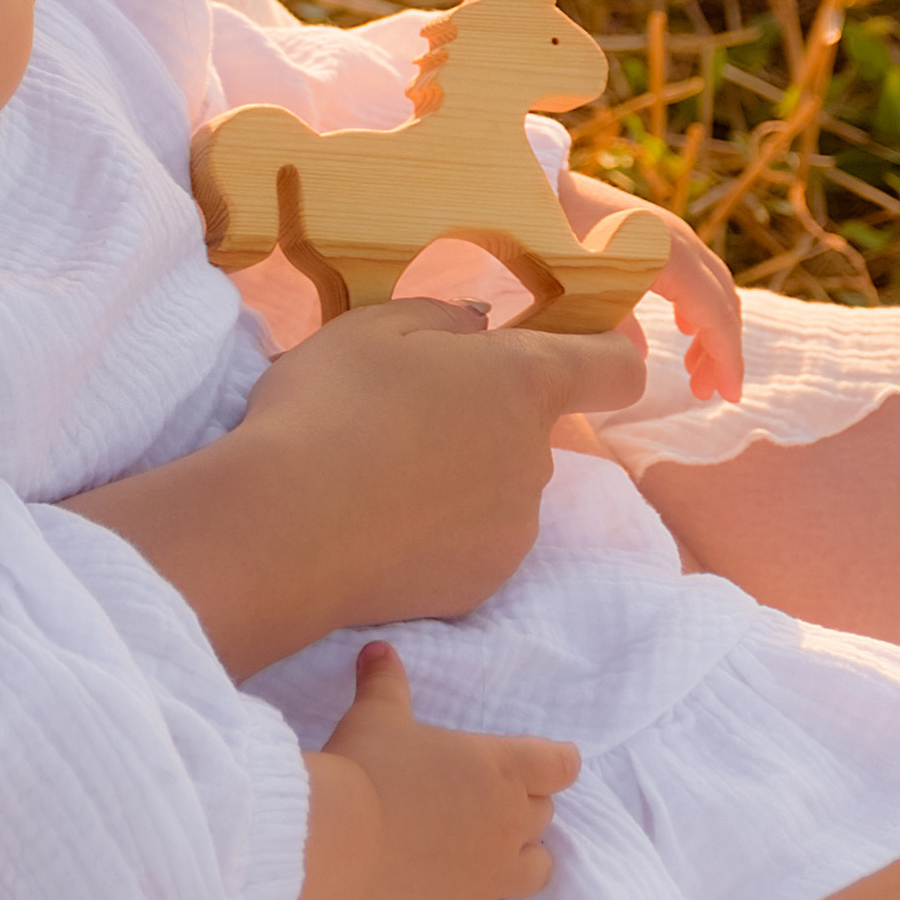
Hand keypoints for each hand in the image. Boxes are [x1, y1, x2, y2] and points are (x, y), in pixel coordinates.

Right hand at [235, 295, 648, 638]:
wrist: (283, 528)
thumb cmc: (329, 406)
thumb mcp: (371, 327)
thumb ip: (443, 316)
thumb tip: (482, 328)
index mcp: (522, 383)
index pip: (616, 366)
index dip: (604, 352)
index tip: (573, 345)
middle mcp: (537, 459)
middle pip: (531, 427)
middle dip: (482, 415)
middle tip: (399, 411)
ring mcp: (515, 529)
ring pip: (498, 486)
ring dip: (458, 475)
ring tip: (376, 474)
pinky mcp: (482, 583)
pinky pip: (470, 541)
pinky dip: (436, 530)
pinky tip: (377, 524)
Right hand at [297, 643, 578, 899]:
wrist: (339, 836)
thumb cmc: (367, 764)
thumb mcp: (377, 713)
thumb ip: (385, 680)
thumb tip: (378, 648)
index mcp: (503, 768)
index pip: (560, 765)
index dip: (556, 761)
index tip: (550, 760)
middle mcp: (510, 822)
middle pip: (544, 814)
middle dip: (524, 805)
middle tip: (488, 797)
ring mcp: (493, 873)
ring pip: (538, 869)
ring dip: (523, 856)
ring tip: (494, 849)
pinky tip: (475, 896)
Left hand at [557, 168, 742, 402]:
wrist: (531, 186)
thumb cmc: (550, 238)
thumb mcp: (577, 289)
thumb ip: (610, 325)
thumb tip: (637, 358)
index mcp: (669, 255)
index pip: (714, 313)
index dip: (725, 356)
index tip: (728, 395)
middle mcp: (679, 240)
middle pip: (721, 301)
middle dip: (721, 350)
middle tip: (706, 393)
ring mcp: (670, 234)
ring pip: (711, 289)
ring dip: (710, 331)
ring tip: (694, 372)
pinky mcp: (655, 234)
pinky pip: (693, 275)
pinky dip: (697, 308)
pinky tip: (683, 329)